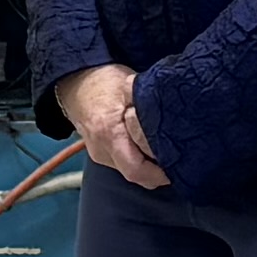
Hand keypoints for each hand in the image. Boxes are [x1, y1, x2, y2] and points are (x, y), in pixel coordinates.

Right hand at [57, 63, 169, 192]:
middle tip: (179, 162)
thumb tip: (176, 122)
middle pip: (135, 175)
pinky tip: (151, 149)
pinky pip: (123, 164)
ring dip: (149, 167)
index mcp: (109, 133)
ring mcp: (99, 154)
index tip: (180, 167)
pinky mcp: (100, 153)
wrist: (77, 81)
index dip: (160, 174)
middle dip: (158, 173)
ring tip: (167, 154)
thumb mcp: (133, 88)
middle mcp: (101, 150)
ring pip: (129, 171)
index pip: (136, 170)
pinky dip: (139, 160)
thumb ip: (150, 107)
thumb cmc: (106, 81)